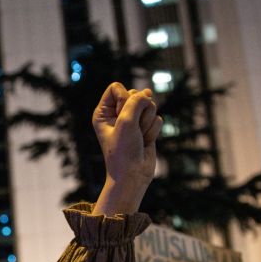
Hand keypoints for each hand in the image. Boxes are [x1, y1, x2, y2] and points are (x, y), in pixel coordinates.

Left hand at [92, 84, 160, 215]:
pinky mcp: (146, 128)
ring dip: (146, 122)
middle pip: (136, 94)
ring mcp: (133, 121)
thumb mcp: (126, 122)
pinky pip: (157, 118)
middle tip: (132, 130)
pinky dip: (153, 130)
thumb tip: (147, 93)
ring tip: (138, 137)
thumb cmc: (123, 151)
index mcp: (103, 112)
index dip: (124, 97)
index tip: (123, 114)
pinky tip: (145, 142)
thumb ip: (136, 101)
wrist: (133, 174)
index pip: (116, 87)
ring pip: (150, 105)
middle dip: (139, 111)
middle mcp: (117, 114)